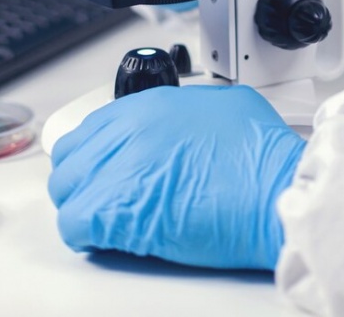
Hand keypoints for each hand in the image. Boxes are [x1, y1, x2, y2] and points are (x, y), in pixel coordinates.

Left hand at [48, 85, 305, 269]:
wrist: (276, 191)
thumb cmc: (264, 157)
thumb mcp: (229, 105)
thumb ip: (193, 108)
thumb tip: (187, 122)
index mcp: (154, 105)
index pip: (95, 126)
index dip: (99, 152)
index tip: (108, 168)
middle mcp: (131, 130)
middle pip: (73, 155)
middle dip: (86, 178)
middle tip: (107, 197)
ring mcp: (121, 168)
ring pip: (67, 188)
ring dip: (85, 205)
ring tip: (111, 220)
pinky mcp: (118, 210)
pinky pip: (74, 224)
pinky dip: (87, 234)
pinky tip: (112, 237)